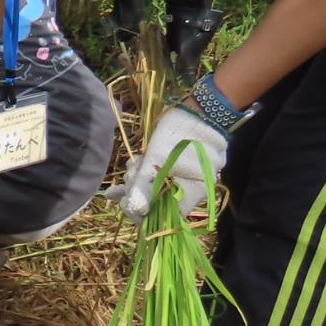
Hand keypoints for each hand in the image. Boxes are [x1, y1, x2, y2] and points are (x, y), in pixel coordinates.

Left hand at [114, 105, 226, 222]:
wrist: (201, 108)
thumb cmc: (179, 132)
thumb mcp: (156, 159)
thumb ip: (144, 187)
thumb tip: (137, 211)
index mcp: (195, 192)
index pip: (165, 217)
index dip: (142, 213)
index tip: (125, 201)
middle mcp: (198, 190)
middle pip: (159, 202)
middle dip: (138, 190)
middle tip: (129, 173)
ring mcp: (194, 178)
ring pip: (159, 188)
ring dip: (141, 178)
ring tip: (135, 162)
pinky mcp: (187, 168)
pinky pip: (165, 177)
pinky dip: (149, 172)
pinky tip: (138, 163)